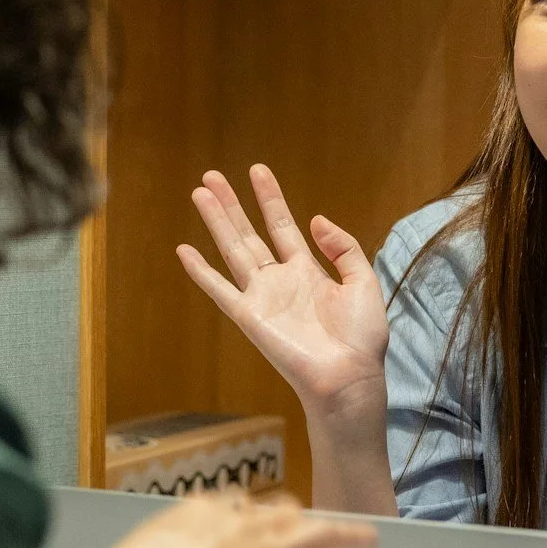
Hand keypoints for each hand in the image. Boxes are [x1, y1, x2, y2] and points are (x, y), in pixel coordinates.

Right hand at [76, 493, 405, 547]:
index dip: (240, 514)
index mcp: (200, 516)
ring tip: (368, 537)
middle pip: (281, 511)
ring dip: (346, 535)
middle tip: (310, 519)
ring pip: (320, 536)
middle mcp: (242, 525)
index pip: (230, 506)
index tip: (245, 517)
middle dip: (296, 516)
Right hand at [178, 166, 388, 422]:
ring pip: (232, 250)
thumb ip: (342, 248)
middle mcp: (280, 281)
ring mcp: (262, 298)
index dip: (270, 199)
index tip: (257, 171)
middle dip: (231, 204)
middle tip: (212, 176)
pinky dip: (201, 271)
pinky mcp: (249, 317)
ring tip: (199, 192)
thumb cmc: (361, 338)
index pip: (282, 226)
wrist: (348, 376)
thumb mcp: (362, 281)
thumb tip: (315, 219)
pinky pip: (219, 290)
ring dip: (216, 222)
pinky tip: (184, 250)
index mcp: (307, 272)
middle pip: (249, 234)